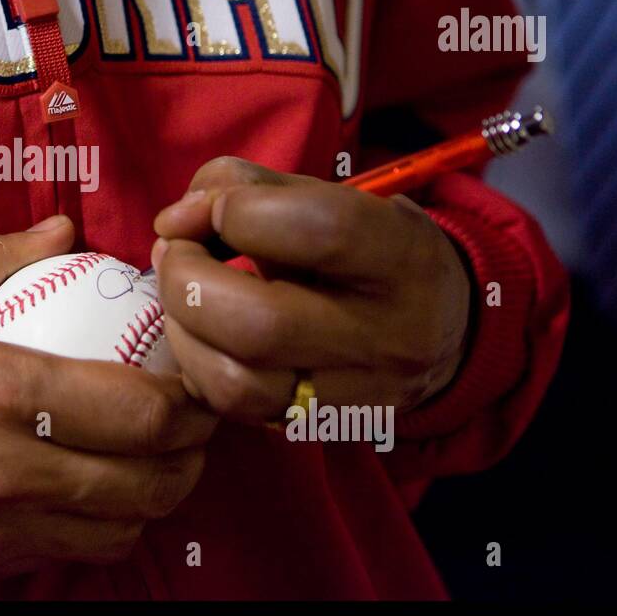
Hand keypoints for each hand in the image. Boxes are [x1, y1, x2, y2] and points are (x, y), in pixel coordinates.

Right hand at [0, 215, 215, 584]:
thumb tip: (62, 233)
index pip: (144, 413)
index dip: (193, 400)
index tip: (194, 374)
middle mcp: (4, 471)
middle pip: (150, 486)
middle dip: (190, 455)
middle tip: (187, 416)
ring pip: (115, 533)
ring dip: (150, 498)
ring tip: (143, 455)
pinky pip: (58, 555)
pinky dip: (91, 526)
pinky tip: (76, 486)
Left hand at [150, 157, 473, 426]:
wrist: (442, 328)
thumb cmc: (369, 246)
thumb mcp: (330, 196)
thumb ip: (249, 187)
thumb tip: (176, 220)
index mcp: (402, 256)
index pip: (320, 231)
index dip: (236, 213)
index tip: (201, 211)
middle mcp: (388, 335)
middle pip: (262, 325)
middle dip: (188, 281)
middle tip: (174, 255)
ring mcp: (354, 395)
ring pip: (237, 383)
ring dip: (183, 332)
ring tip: (182, 297)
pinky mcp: (318, 428)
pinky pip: (233, 410)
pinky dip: (198, 367)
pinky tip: (203, 336)